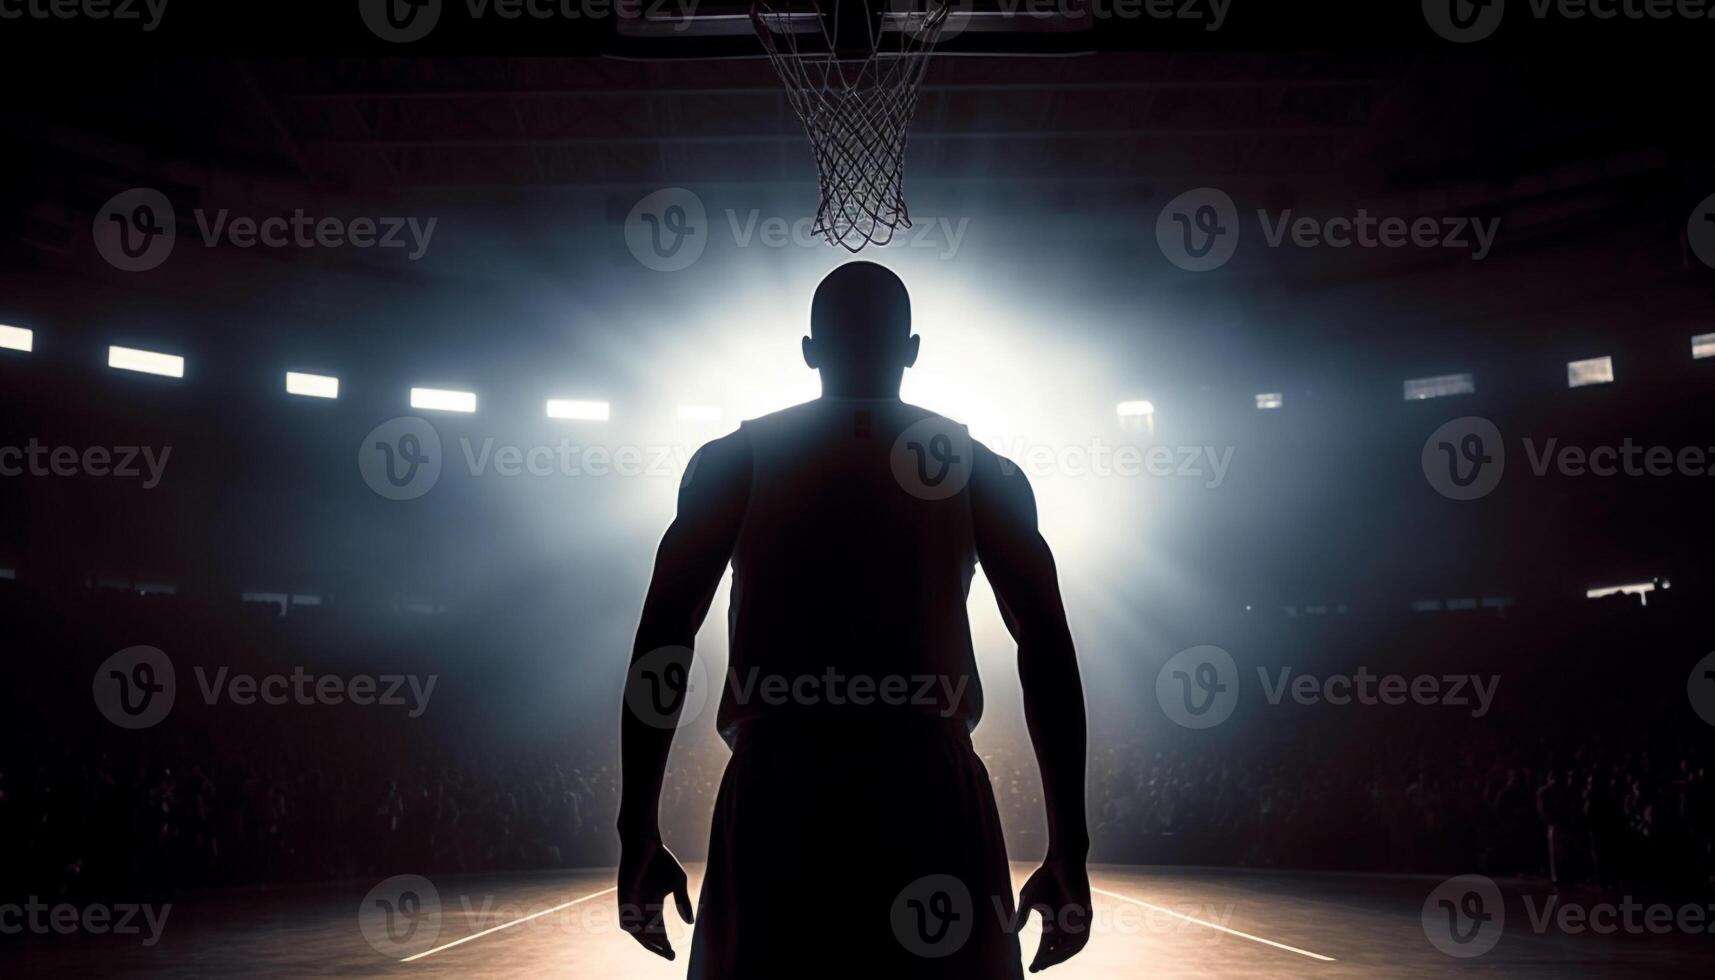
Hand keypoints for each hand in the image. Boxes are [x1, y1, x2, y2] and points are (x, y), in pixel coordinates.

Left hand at [617, 836, 694, 959]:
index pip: (659, 929)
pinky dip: (635, 930)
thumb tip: (691, 923)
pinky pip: (626, 920)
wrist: (644, 842)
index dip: (666, 942)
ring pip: (636, 931)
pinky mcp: (623, 898)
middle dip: (658, 946)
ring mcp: (631, 904)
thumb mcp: (678, 882)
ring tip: (660, 948)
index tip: (674, 954)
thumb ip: (683, 902)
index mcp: (654, 903)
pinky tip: (645, 936)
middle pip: (648, 934)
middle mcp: (641, 907)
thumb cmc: (661, 859)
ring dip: (647, 941)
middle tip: (670, 955)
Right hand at [1011, 859, 1091, 972]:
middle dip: (1047, 961)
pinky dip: (1070, 948)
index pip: (1046, 946)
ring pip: (1069, 948)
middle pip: (1057, 950)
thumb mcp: (1028, 900)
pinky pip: (1080, 940)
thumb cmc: (1045, 877)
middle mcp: (1065, 926)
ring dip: (1058, 957)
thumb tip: (1013, 934)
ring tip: (1045, 963)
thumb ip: (1022, 917)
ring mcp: (1076, 922)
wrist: (1062, 860)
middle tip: (1036, 968)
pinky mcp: (1086, 917)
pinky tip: (1059, 952)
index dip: (1039, 958)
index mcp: (1052, 923)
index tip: (1031, 968)